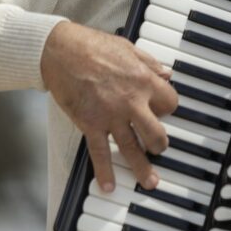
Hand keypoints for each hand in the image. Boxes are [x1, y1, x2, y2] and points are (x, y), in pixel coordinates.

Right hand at [40, 21, 177, 191]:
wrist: (61, 51)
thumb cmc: (93, 45)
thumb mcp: (129, 48)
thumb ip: (150, 64)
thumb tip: (167, 74)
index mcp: (144, 81)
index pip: (170, 103)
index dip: (167, 108)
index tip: (162, 111)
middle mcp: (131, 102)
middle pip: (156, 132)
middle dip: (160, 144)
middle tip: (159, 148)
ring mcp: (111, 116)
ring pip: (132, 149)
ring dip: (142, 168)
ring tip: (150, 182)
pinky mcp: (90, 124)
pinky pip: (99, 153)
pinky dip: (104, 172)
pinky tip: (108, 185)